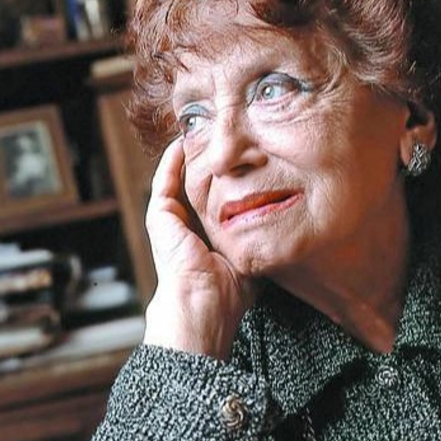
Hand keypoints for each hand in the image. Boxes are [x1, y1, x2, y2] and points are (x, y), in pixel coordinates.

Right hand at [142, 140, 259, 359]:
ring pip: (178, 181)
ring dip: (188, 158)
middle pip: (194, 188)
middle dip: (206, 165)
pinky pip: (165, 181)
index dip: (223, 183)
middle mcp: (184, 230)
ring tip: (199, 134)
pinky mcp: (159, 217)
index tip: (237, 162)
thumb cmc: (227, 295)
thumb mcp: (249, 256)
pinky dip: (173, 161)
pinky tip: (183, 144)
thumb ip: (256, 239)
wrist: (203, 306)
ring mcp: (169, 223)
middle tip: (218, 140)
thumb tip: (280, 225)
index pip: (212, 203)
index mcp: (203, 240)